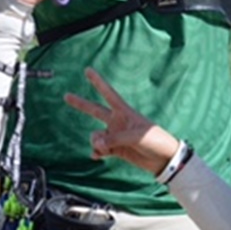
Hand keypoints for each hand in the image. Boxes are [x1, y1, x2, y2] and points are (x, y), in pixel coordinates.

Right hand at [65, 68, 182, 176]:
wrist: (163, 159)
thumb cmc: (155, 141)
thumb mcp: (135, 136)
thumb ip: (113, 139)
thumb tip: (96, 145)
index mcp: (124, 112)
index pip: (108, 93)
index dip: (98, 82)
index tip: (88, 70)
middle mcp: (117, 121)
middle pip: (94, 110)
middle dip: (80, 103)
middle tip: (66, 95)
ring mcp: (115, 135)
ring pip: (95, 136)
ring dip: (97, 142)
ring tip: (105, 148)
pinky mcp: (116, 149)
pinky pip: (99, 149)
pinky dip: (97, 152)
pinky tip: (98, 156)